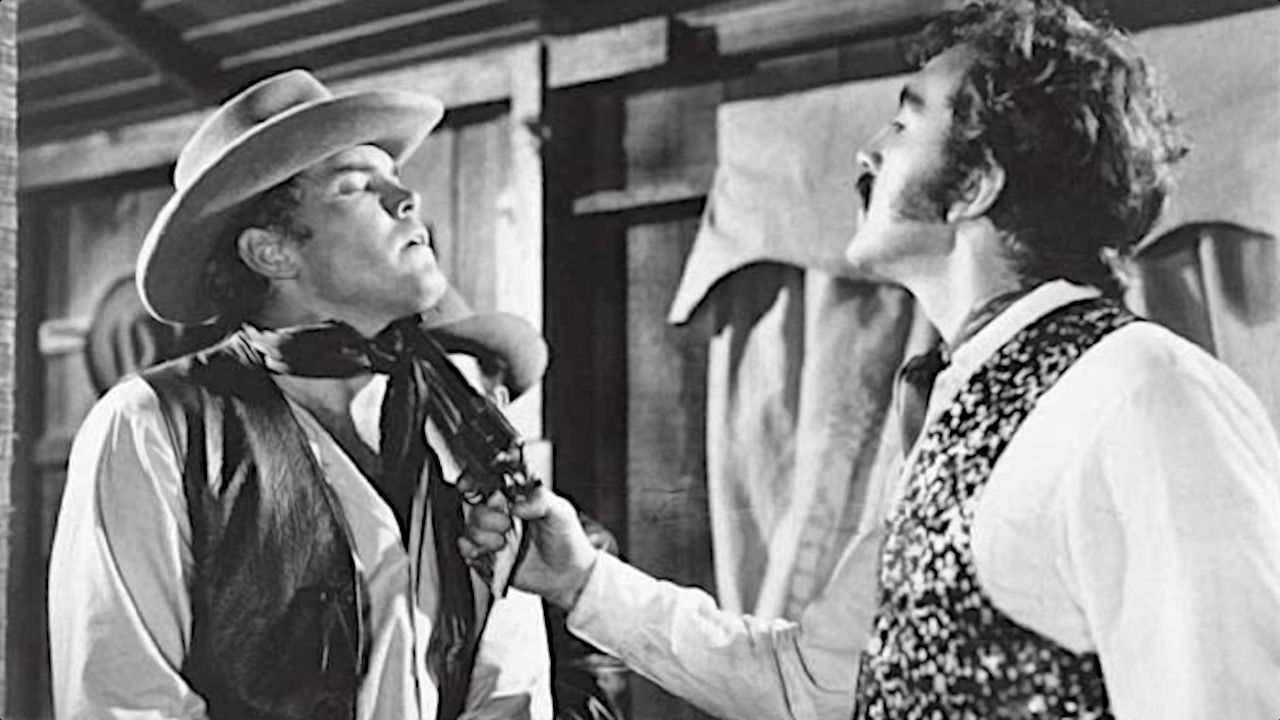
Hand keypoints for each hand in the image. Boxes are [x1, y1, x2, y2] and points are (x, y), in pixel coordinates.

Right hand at [459, 486, 598, 608]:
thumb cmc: (566, 538)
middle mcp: (501, 516)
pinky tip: (487, 553)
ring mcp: (494, 537)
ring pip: (469, 530)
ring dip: (481, 537)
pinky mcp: (490, 558)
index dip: (473, 484)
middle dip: (485, 518)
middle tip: (506, 526)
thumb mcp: (559, 512)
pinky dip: (472, 552)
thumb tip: (516, 504)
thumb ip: (540, 500)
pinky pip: (469, 553)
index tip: (469, 487)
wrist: (568, 573)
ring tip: (502, 544)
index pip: (488, 486)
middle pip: (474, 509)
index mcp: (515, 499)